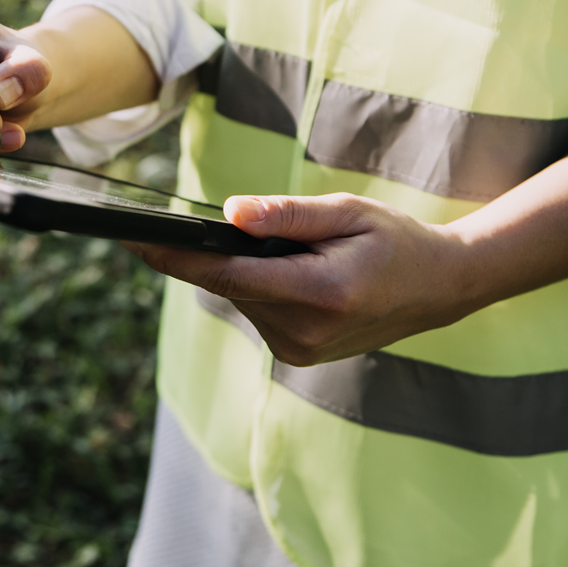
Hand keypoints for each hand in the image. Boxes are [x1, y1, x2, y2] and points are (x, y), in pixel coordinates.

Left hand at [123, 193, 467, 365]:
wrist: (437, 288)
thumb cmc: (395, 241)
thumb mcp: (347, 212)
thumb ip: (286, 216)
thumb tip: (229, 214)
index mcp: (317, 294)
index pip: (225, 274)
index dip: (173, 255)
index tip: (130, 237)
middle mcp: (302, 332)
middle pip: (228, 283)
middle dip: (225, 250)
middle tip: (254, 224)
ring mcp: (299, 350)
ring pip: (240, 296)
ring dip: (248, 269)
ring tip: (299, 251)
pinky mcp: (297, 354)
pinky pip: (257, 309)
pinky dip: (261, 285)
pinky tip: (295, 272)